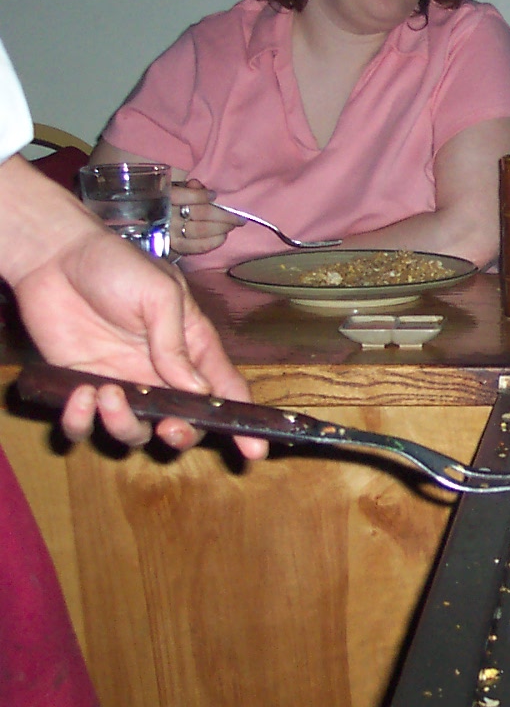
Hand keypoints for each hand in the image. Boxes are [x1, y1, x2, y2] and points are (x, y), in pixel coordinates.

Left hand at [9, 210, 266, 458]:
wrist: (54, 256)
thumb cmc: (117, 266)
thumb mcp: (161, 295)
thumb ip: (176, 344)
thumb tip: (198, 391)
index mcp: (193, 351)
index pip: (226, 393)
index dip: (243, 423)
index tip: (257, 450)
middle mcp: (161, 376)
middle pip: (184, 423)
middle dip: (181, 434)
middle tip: (169, 426)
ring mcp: (122, 386)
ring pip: (136, 432)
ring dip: (125, 425)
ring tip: (107, 394)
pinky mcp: (81, 389)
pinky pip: (84, 426)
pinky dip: (81, 422)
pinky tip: (81, 394)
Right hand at [170, 179, 244, 255]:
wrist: (148, 226)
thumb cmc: (165, 204)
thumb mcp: (171, 191)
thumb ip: (185, 187)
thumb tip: (198, 185)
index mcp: (163, 198)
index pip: (182, 195)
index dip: (201, 196)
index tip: (214, 195)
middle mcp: (165, 216)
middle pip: (199, 214)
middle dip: (224, 215)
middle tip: (239, 216)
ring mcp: (169, 234)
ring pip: (201, 230)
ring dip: (222, 228)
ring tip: (233, 225)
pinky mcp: (174, 248)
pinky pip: (197, 247)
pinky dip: (213, 242)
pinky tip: (223, 237)